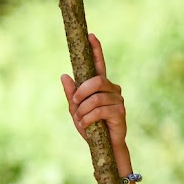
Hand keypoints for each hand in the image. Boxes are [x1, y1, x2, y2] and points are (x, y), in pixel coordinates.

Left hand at [60, 33, 126, 150]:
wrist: (103, 147)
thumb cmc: (90, 126)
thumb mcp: (75, 109)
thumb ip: (71, 94)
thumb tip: (64, 75)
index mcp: (100, 86)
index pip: (99, 64)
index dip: (96, 50)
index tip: (91, 36)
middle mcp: (112, 88)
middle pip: (96, 81)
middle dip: (81, 92)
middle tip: (74, 104)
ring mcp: (118, 99)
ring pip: (95, 98)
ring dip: (82, 110)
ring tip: (80, 119)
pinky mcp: (120, 112)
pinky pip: (99, 111)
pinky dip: (87, 119)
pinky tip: (85, 125)